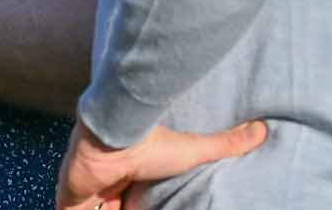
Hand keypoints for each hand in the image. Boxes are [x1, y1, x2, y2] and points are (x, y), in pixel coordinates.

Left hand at [55, 118, 266, 209]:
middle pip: (108, 206)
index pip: (125, 200)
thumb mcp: (193, 149)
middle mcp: (104, 183)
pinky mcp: (69, 202)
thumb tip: (262, 129)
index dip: (131, 205)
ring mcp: (84, 192)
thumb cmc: (149, 141)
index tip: (141, 206)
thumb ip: (225, 144)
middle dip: (116, 209)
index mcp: (127, 174)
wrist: (113, 132)